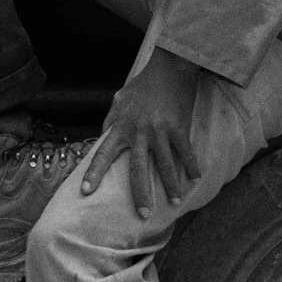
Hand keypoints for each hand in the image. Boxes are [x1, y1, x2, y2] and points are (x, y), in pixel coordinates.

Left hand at [81, 49, 202, 219]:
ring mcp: (160, 130)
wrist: (169, 67)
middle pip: (137, 169)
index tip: (85, 192)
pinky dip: (191, 166)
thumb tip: (102, 135)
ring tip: (176, 202)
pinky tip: (196, 179)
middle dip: (140, 194)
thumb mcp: (120, 99)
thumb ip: (111, 119)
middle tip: (143, 214)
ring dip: (172, 186)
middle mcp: (139, 131)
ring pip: (165, 165)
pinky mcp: (179, 126)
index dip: (93, 173)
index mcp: (121, 126)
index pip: (102, 153)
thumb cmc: (144, 84)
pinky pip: (185, 151)